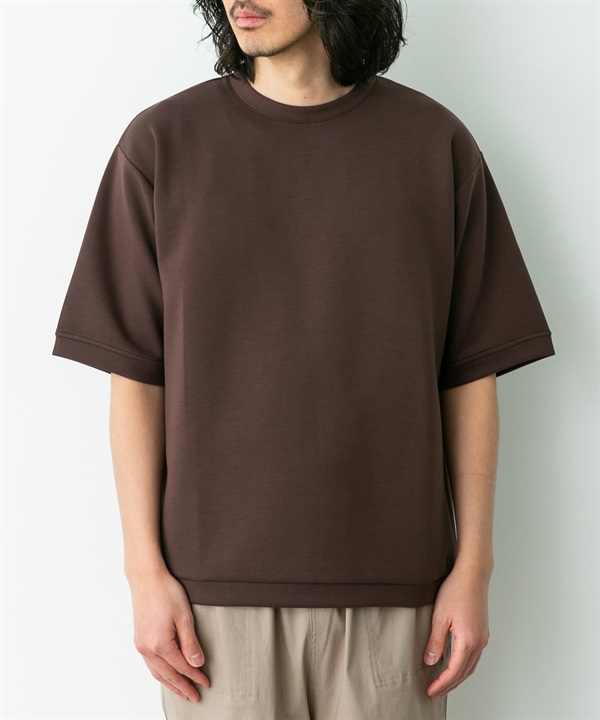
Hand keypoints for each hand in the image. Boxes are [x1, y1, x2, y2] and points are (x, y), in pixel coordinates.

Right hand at [129, 568, 210, 701]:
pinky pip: (150, 664)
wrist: (146, 578)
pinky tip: (166, 675)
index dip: (195, 677)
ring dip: (170, 684)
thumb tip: (197, 664)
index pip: (182, 667)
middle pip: (168, 675)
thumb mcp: (184, 617)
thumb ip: (191, 642)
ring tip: (182, 692)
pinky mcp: (139, 639)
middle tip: (195, 697)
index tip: (206, 684)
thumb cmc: (167, 592)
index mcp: (160, 644)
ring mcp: (141, 645)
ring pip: (157, 672)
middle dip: (182, 687)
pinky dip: (160, 673)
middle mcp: (147, 649)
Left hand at [423, 564, 490, 700]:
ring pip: (471, 666)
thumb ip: (435, 641)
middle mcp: (479, 641)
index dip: (441, 683)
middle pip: (464, 673)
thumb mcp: (440, 616)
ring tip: (443, 683)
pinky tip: (455, 665)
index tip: (430, 691)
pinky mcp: (482, 631)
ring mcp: (482, 637)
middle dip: (449, 685)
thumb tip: (430, 661)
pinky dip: (464, 666)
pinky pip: (473, 656)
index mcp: (468, 640)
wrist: (473, 574)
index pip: (454, 671)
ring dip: (457, 677)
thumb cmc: (457, 589)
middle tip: (435, 692)